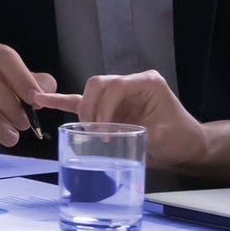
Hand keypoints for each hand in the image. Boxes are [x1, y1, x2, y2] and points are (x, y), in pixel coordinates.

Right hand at [34, 71, 210, 170]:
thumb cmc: (181, 138)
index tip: (104, 130)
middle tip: (94, 133)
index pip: (115, 85)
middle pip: (98, 84)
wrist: (186, 147)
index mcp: (146, 83)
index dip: (104, 106)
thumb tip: (118, 136)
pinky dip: (62, 102)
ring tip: (84, 131)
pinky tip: (42, 100)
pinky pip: (81, 102)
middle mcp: (130, 84)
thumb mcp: (167, 136)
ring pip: (89, 93)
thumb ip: (144, 133)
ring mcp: (118, 95)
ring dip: (83, 112)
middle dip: (90, 108)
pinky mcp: (108, 108)